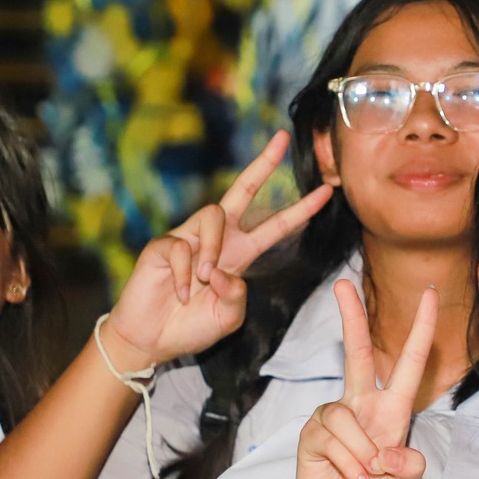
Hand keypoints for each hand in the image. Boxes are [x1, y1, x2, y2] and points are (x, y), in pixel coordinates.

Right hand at [102, 130, 333, 372]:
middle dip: (263, 165)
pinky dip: (183, 275)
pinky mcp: (162, 245)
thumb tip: (225, 273)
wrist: (152, 340)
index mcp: (240, 255)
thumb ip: (237, 297)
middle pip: (242, 191)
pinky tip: (181, 294)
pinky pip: (179, 247)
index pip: (275, 226)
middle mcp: (217, 240)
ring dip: (213, 249)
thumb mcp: (228, 317)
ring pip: (213, 215)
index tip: (326, 192)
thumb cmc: (191, 327)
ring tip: (205, 279)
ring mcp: (189, 239)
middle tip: (282, 139)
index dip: (300, 210)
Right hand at [291, 281, 436, 478]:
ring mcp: (334, 415)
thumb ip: (409, 470)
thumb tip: (394, 452)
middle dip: (351, 318)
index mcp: (391, 408)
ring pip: (347, 420)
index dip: (421, 328)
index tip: (429, 293)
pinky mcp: (313, 432)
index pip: (408, 361)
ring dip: (363, 456)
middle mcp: (362, 403)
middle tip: (342, 285)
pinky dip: (349, 466)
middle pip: (356, 353)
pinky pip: (333, 441)